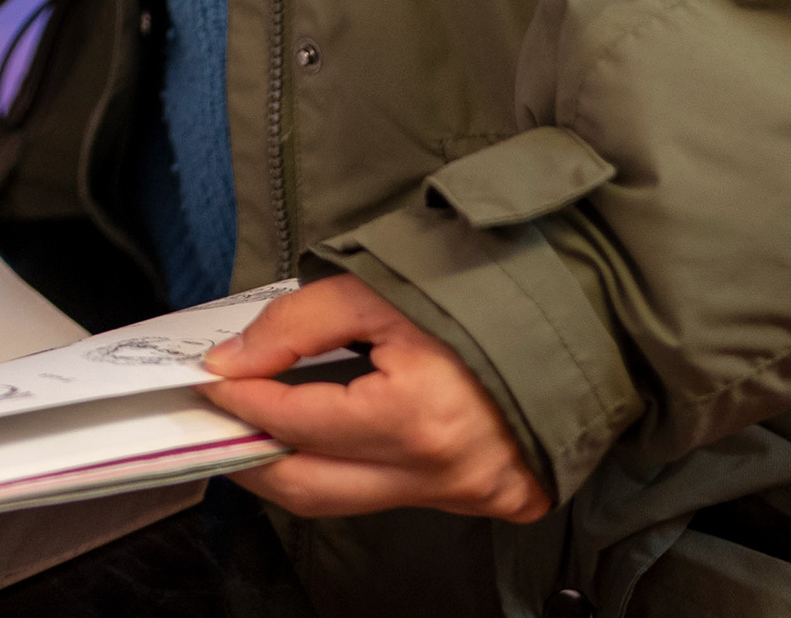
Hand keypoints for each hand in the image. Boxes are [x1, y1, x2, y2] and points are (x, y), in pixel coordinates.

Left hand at [203, 276, 553, 523]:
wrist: (582, 314)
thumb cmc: (486, 288)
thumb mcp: (379, 287)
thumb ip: (297, 324)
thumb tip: (232, 363)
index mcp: (418, 417)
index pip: (297, 422)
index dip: (242, 399)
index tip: (208, 378)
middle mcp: (441, 473)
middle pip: (309, 487)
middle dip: (251, 454)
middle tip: (218, 420)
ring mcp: (466, 496)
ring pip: (347, 501)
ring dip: (295, 466)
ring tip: (262, 426)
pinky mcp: (484, 502)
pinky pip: (391, 497)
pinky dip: (349, 471)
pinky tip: (328, 438)